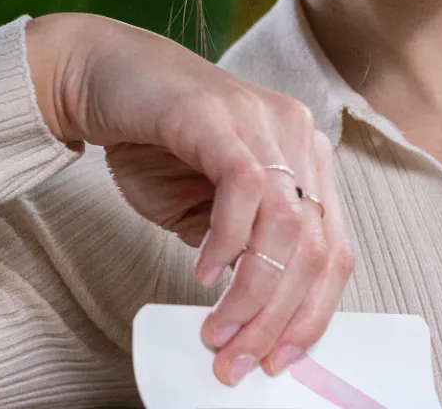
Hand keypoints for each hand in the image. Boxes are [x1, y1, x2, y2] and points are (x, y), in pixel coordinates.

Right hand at [25, 12, 354, 385]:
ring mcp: (262, 118)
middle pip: (316, 244)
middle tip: (236, 361)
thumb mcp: (211, 213)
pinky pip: (244, 187)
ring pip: (288, 224)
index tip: (279, 361)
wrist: (107, 79)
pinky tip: (203, 272)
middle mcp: (297, 134)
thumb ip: (242, 253)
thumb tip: (256, 323)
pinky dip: (227, 242)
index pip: (334, 247)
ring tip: (216, 329)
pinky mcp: (219, 115)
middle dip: (278, 318)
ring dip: (252, 293)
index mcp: (306, 158)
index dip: (312, 312)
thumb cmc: (160, 146)